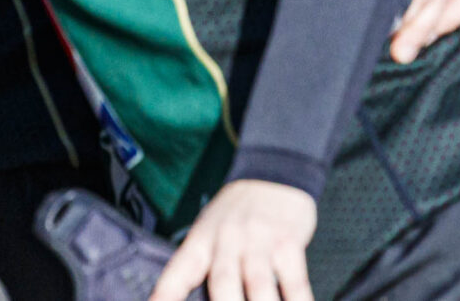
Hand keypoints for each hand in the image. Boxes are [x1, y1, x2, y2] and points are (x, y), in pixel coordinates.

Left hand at [152, 180, 316, 300]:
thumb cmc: (237, 211)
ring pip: (259, 287)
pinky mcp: (288, 242)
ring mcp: (258, 242)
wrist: (273, 172)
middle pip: (222, 286)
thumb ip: (205, 265)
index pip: (178, 273)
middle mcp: (227, 241)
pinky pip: (295, 283)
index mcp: (202, 241)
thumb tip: (198, 297)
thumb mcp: (210, 230)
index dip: (165, 296)